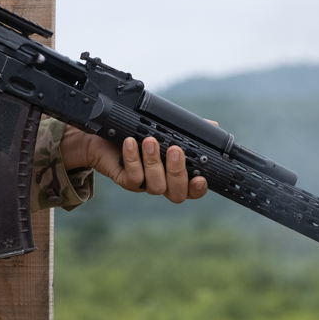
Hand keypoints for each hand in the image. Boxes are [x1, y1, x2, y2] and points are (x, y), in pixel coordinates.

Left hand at [59, 124, 207, 203]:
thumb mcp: (167, 128)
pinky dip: (133, 159)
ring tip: (150, 141)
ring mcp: (144, 184)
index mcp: (175, 174)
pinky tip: (131, 143)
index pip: (192, 190)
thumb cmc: (140, 133)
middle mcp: (162, 182)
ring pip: (155, 186)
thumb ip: (189, 129)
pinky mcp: (126, 180)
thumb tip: (213, 126)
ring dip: (154, 162)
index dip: (198, 189)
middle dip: (177, 173)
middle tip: (175, 150)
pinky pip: (133, 177)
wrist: (105, 137)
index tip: (200, 177)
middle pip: (176, 193)